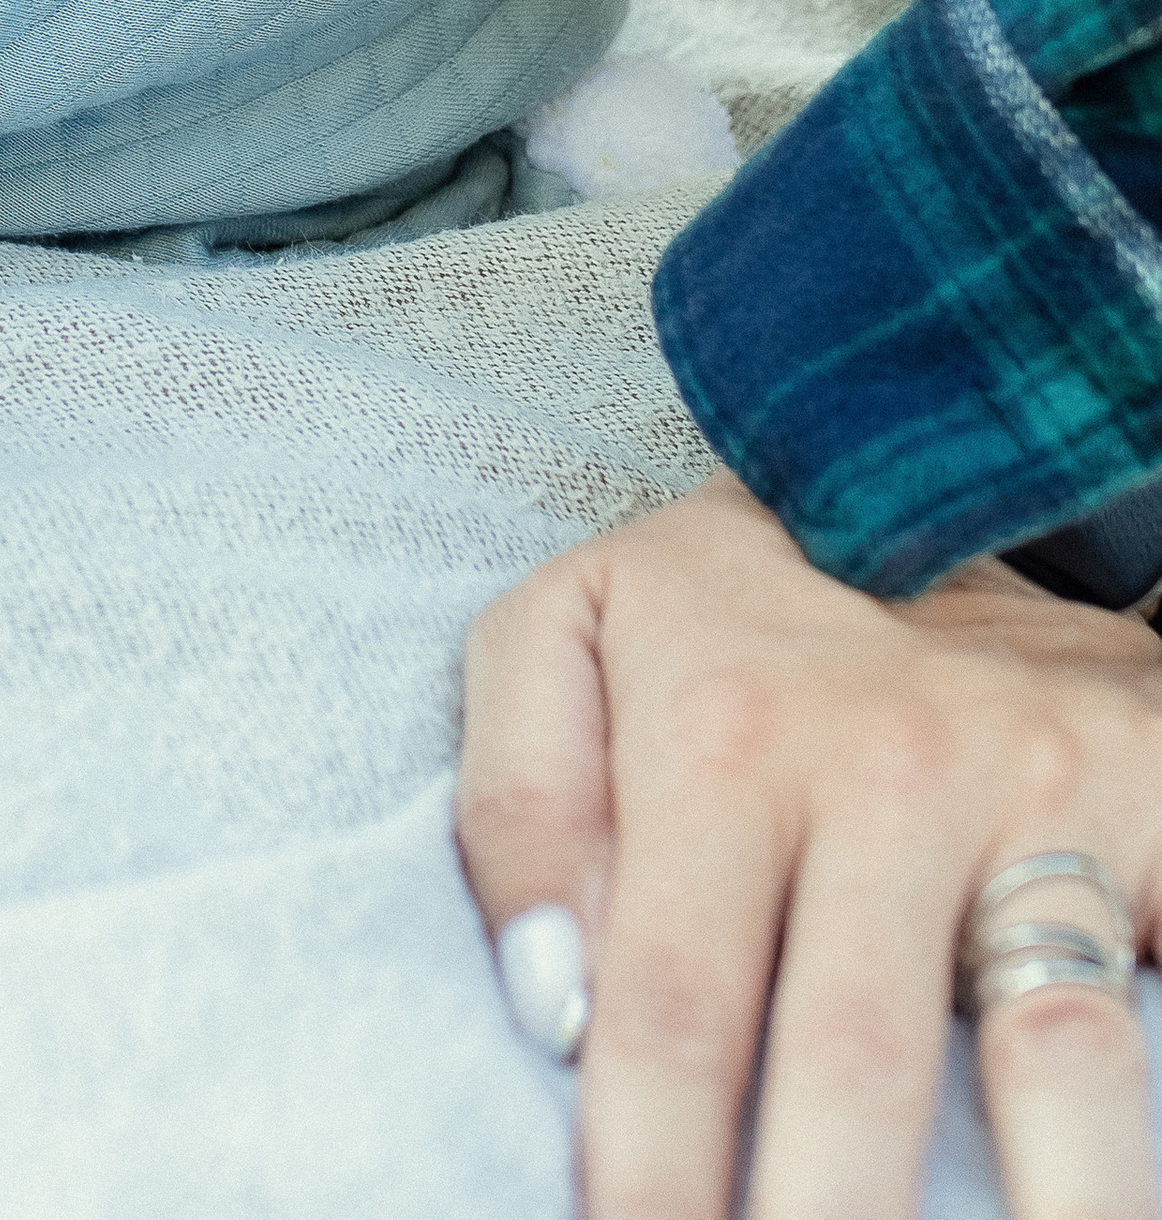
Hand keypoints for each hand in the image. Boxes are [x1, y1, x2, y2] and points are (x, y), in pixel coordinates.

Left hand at [458, 474, 1161, 1218]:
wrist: (942, 472)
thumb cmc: (735, 611)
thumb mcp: (574, 632)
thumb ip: (520, 800)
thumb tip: (545, 1001)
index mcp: (722, 736)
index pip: (668, 1004)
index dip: (647, 1170)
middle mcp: (887, 770)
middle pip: (854, 1060)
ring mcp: (1042, 800)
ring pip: (1056, 1054)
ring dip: (1045, 1209)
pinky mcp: (1160, 813)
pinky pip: (1155, 1017)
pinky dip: (1144, 1134)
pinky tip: (1094, 1195)